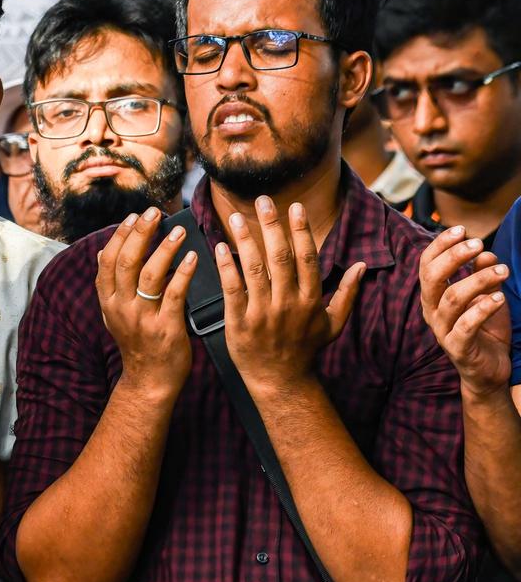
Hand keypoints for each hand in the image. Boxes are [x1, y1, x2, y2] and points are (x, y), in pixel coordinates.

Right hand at [94, 207, 199, 396]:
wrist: (150, 381)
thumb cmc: (139, 344)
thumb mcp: (115, 314)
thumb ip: (111, 285)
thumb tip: (103, 253)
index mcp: (109, 301)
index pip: (108, 260)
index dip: (120, 235)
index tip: (133, 216)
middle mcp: (122, 307)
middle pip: (126, 261)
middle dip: (140, 233)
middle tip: (155, 212)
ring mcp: (143, 318)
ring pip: (149, 274)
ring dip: (164, 248)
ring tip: (178, 231)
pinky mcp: (166, 327)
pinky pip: (174, 294)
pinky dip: (184, 272)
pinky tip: (193, 257)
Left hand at [217, 197, 365, 391]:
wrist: (280, 380)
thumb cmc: (305, 349)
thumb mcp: (333, 323)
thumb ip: (348, 293)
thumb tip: (362, 266)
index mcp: (311, 300)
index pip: (306, 258)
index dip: (300, 231)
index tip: (294, 207)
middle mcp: (288, 304)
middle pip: (280, 257)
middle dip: (271, 225)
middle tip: (262, 200)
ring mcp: (263, 313)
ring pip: (254, 268)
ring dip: (245, 239)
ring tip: (236, 216)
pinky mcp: (239, 322)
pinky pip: (232, 288)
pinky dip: (226, 266)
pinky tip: (219, 247)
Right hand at [420, 226, 512, 399]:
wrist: (488, 371)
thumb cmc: (485, 331)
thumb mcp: (487, 297)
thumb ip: (483, 275)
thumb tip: (485, 253)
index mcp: (433, 297)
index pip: (427, 265)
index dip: (440, 246)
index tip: (461, 230)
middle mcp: (432, 311)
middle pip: (433, 278)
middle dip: (454, 256)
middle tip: (478, 243)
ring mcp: (443, 330)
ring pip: (452, 298)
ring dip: (479, 280)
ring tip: (502, 270)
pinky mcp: (458, 348)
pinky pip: (466, 325)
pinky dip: (483, 309)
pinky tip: (499, 297)